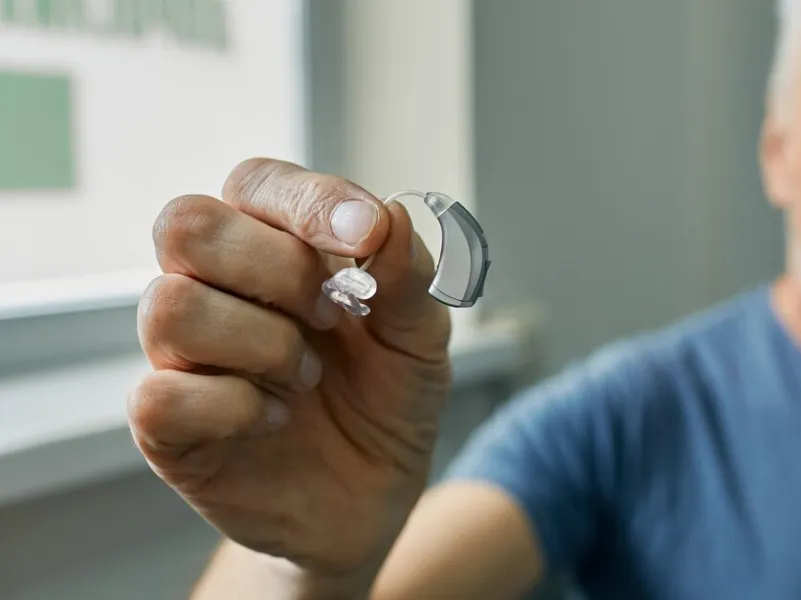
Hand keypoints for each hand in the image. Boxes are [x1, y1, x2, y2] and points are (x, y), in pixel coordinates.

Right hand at [128, 158, 451, 583]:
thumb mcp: (420, 337)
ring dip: (263, 343)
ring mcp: (181, 354)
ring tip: (307, 377)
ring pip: (170, 306)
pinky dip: (236, 406)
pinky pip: (161, 395)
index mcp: (271, 244)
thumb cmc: (386, 398)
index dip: (307, 200)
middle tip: (331, 315)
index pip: (255, 182)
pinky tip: (275, 418)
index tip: (366, 235)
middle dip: (276, 268)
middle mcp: (213, 286)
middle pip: (186, 224)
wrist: (375, 495)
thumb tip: (388, 217)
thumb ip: (407, 277)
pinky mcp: (165, 426)